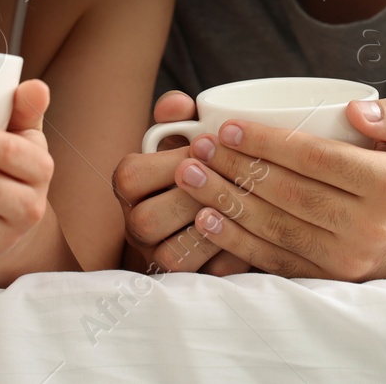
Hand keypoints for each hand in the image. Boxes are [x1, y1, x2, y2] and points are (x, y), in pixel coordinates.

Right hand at [112, 90, 251, 276]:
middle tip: (233, 177)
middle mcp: (136, 225)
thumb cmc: (199, 164)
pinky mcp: (191, 281)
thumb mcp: (184, 137)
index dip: (172, 162)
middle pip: (147, 220)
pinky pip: (205, 276)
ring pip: (172, 255)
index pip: (131, 176)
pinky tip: (256, 231)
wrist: (214, 211)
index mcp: (130, 185)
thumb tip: (181, 105)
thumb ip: (179, 116)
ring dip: (212, 229)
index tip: (208, 148)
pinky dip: (231, 254)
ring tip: (245, 202)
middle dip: (193, 197)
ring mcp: (159, 256)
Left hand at [169, 97, 385, 280]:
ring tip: (189, 176)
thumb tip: (353, 111)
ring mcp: (347, 259)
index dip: (267, 142)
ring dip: (225, 201)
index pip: (315, 158)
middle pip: (288, 193)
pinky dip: (235, 241)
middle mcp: (370, 227)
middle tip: (198, 147)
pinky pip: (274, 260)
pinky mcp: (328, 280)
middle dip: (236, 168)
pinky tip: (206, 218)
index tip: (228, 126)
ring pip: (274, 227)